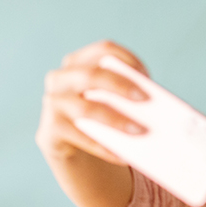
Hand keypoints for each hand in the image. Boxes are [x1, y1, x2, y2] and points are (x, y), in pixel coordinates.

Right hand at [35, 41, 151, 164]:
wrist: (73, 146)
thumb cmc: (101, 117)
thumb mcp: (111, 102)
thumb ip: (126, 98)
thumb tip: (155, 110)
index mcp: (79, 62)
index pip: (104, 50)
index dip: (127, 59)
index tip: (146, 75)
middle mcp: (61, 78)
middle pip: (91, 75)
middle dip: (120, 85)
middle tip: (145, 99)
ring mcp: (52, 103)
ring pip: (85, 109)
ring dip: (115, 120)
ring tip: (140, 131)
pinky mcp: (49, 129)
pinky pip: (80, 138)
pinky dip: (104, 148)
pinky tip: (123, 156)